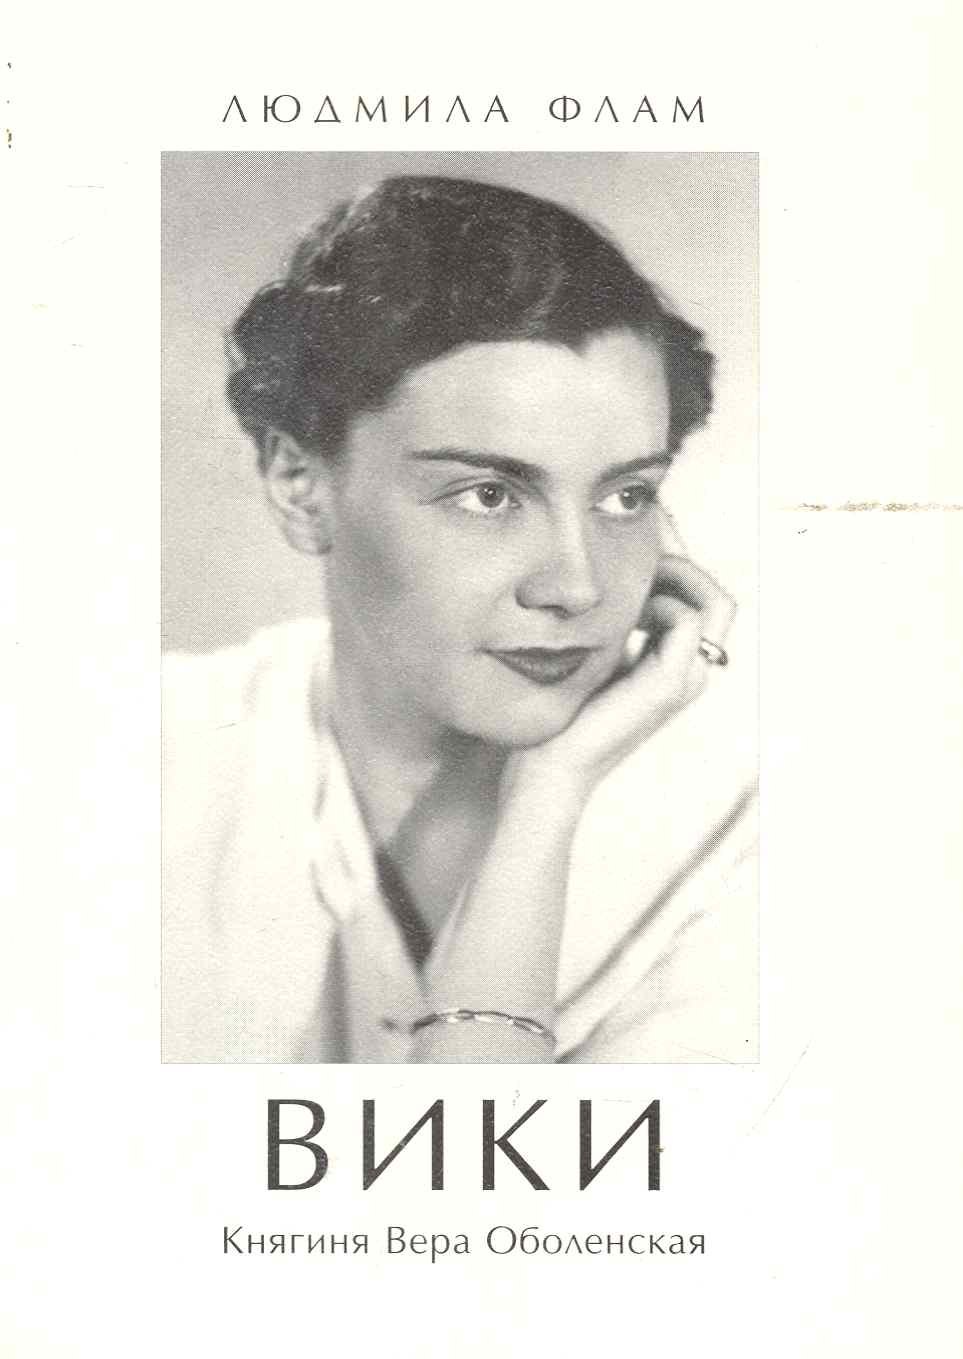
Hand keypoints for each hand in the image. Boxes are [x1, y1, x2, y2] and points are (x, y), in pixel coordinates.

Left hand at [504, 555, 735, 804]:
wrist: (550, 764)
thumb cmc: (563, 706)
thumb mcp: (596, 642)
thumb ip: (617, 610)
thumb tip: (616, 556)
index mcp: (676, 659)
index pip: (702, 593)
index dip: (677, 555)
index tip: (640, 532)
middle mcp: (691, 667)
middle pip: (716, 595)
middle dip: (680, 558)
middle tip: (637, 546)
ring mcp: (687, 678)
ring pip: (715, 604)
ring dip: (677, 576)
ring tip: (633, 576)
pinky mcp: (668, 684)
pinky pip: (688, 620)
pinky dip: (661, 601)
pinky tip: (625, 607)